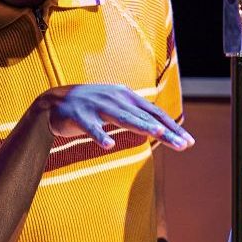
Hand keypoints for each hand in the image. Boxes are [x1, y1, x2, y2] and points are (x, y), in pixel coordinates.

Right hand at [36, 84, 194, 150]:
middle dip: (165, 131)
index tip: (188, 142)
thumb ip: (136, 115)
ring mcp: (97, 105)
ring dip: (140, 125)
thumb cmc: (90, 108)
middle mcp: (115, 98)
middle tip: (183, 144)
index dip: (172, 127)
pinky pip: (91, 128)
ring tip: (157, 134)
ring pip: (122, 117)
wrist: (53, 103)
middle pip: (144, 117)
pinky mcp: (79, 116)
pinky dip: (99, 136)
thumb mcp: (116, 107)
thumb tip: (162, 127)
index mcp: (126, 96)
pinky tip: (108, 145)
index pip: (154, 113)